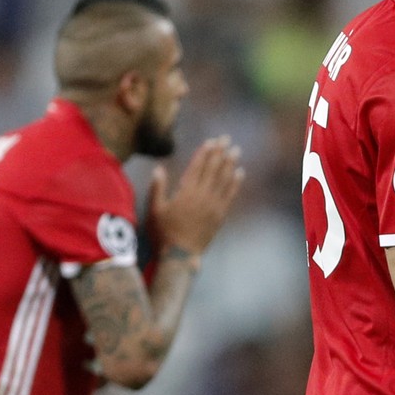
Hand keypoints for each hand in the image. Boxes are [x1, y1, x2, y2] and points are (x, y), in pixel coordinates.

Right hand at [148, 136, 244, 256]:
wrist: (180, 255)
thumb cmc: (163, 233)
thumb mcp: (155, 209)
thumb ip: (157, 188)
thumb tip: (159, 169)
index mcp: (185, 192)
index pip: (197, 167)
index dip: (205, 153)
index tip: (211, 141)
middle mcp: (202, 195)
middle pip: (213, 169)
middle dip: (220, 152)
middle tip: (226, 138)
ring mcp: (213, 205)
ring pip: (224, 179)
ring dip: (230, 163)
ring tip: (235, 150)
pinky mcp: (220, 215)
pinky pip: (230, 195)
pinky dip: (235, 182)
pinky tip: (240, 172)